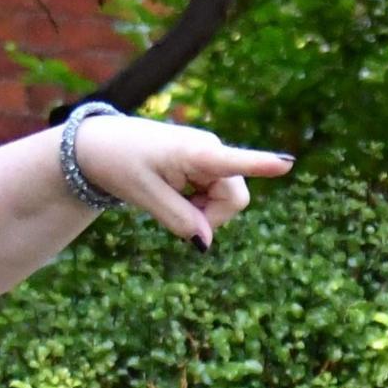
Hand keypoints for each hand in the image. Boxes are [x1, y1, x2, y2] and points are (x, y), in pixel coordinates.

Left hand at [81, 116, 292, 249]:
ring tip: (170, 199)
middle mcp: (211, 149)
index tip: (288, 163)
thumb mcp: (144, 196)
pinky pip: (216, 195)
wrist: (99, 144)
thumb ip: (177, 220)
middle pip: (234, 198)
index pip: (233, 161)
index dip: (262, 165)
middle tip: (175, 216)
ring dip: (203, 211)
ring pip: (227, 200)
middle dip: (211, 217)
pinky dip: (198, 204)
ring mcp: (210, 156)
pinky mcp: (206, 163)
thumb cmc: (118, 163)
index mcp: (195, 152)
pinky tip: (175, 194)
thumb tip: (205, 243)